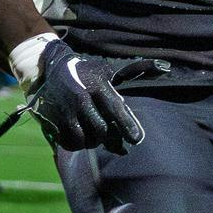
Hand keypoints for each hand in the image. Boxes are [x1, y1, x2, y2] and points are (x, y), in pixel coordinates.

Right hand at [0, 39, 168, 154]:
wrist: (50, 67)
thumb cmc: (84, 71)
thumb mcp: (105, 71)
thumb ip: (126, 80)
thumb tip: (161, 71)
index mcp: (98, 86)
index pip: (116, 109)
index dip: (127, 126)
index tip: (136, 139)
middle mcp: (82, 99)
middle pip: (101, 129)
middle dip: (108, 138)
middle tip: (112, 140)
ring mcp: (66, 111)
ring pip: (85, 138)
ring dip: (92, 141)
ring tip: (94, 136)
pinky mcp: (53, 120)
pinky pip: (69, 142)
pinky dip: (76, 144)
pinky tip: (79, 138)